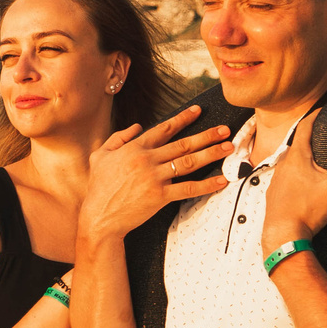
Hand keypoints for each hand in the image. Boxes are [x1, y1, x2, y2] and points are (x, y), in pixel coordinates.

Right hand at [78, 106, 234, 245]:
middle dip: (206, 135)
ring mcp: (155, 177)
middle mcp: (147, 159)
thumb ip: (118, 138)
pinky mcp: (160, 196)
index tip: (198, 111)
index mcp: (135, 148)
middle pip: (183, 143)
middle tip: (225, 129)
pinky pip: (188, 188)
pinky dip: (207, 184)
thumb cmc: (99, 187)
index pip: (164, 129)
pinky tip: (221, 180)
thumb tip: (137, 126)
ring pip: (189, 162)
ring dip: (211, 153)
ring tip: (228, 147)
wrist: (99, 216)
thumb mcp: (100, 156)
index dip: (183, 119)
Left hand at [261, 112, 326, 253]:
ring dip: (303, 164)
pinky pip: (287, 184)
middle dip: (311, 142)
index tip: (323, 109)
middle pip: (297, 147)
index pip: (305, 128)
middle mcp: (283, 167)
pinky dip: (297, 182)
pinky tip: (306, 191)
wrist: (283, 237)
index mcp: (296, 157)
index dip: (315, 115)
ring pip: (291, 167)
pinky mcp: (275, 199)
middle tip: (325, 140)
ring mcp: (276, 183)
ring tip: (318, 167)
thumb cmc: (305, 209)